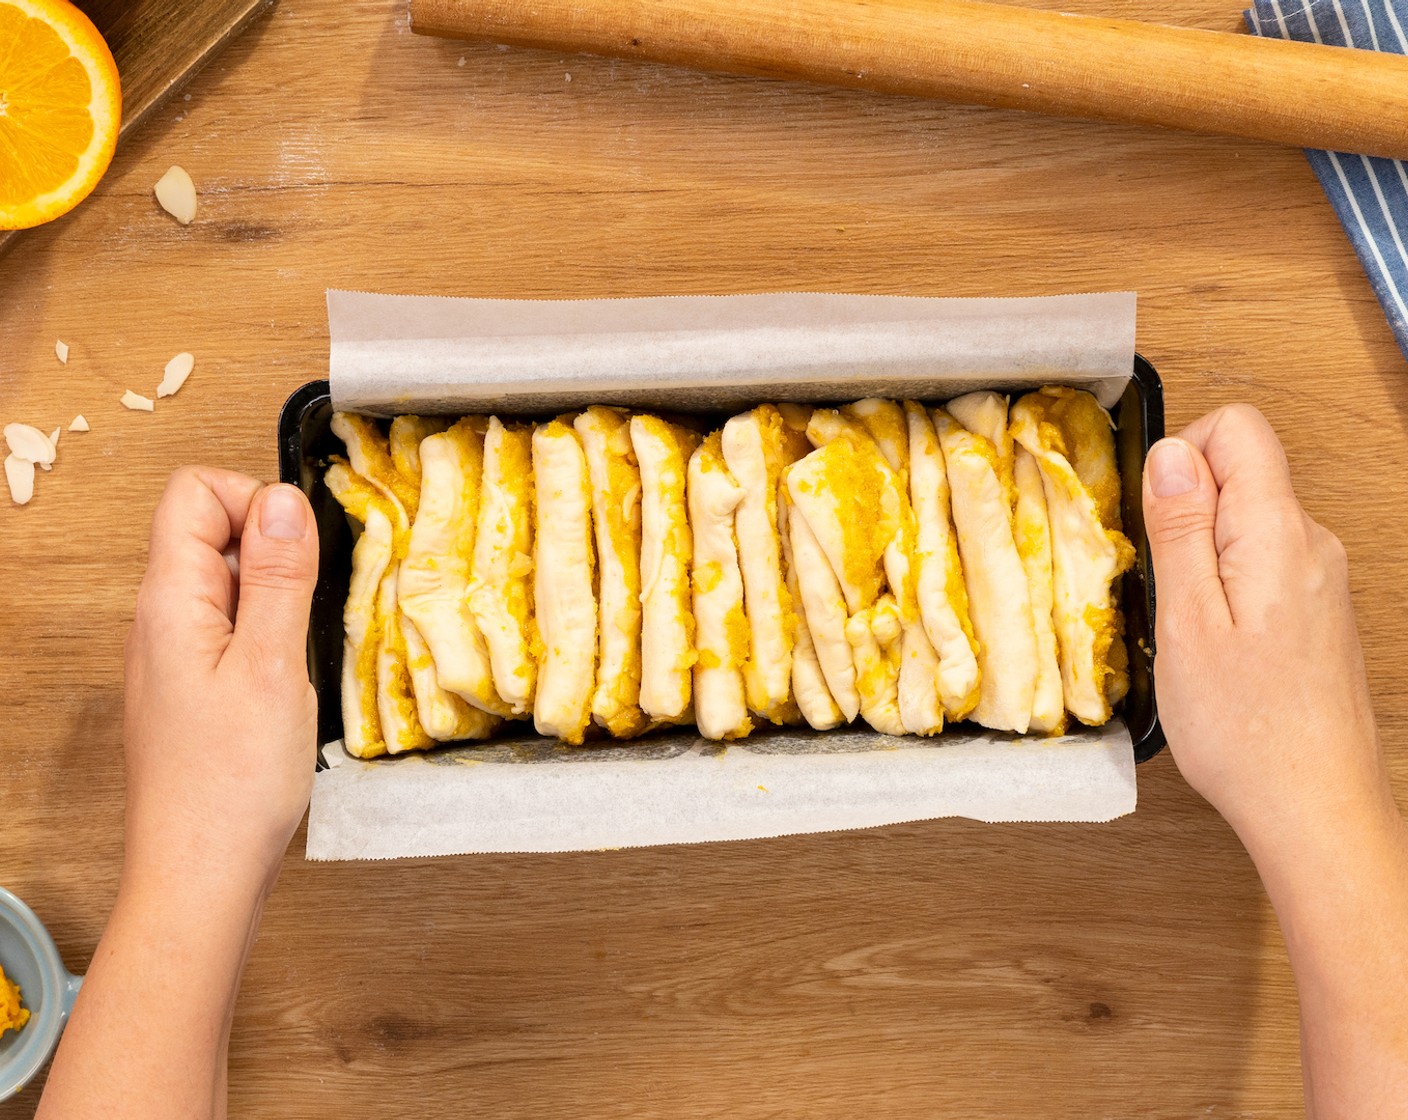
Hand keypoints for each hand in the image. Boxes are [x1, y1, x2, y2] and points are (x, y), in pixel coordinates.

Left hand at [123, 467, 318, 896]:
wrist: (201, 875)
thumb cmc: (232, 783)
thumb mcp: (271, 664)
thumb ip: (278, 576)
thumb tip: (283, 496)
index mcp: (168, 600)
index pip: (194, 491)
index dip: (253, 499)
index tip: (299, 551)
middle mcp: (160, 619)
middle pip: (212, 530)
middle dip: (274, 548)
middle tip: (310, 605)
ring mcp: (175, 654)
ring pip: (227, 582)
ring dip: (276, 595)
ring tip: (301, 648)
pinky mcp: (194, 686)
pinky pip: (231, 627)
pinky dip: (269, 633)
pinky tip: (290, 677)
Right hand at [1141, 404, 1395, 851]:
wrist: (1315, 807)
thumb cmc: (1244, 730)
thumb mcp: (1186, 622)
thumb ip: (1180, 529)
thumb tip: (1171, 452)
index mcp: (1279, 534)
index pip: (1238, 428)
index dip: (1182, 454)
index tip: (1154, 518)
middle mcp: (1313, 544)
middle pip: (1243, 471)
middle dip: (1185, 511)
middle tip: (1164, 587)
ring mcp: (1321, 577)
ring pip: (1248, 520)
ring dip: (1201, 553)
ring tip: (1185, 625)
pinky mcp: (1317, 610)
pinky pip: (1262, 561)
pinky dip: (1225, 583)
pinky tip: (1213, 644)